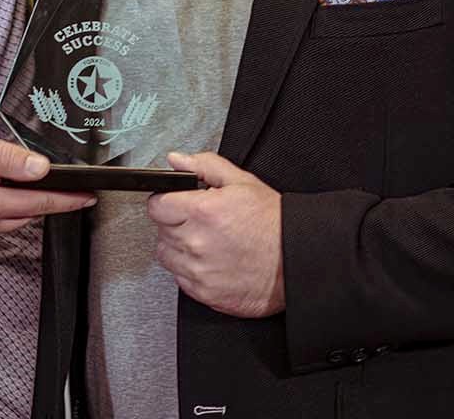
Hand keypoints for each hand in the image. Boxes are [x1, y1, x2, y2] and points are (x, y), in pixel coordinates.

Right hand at [0, 127, 95, 244]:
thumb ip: (6, 158)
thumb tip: (42, 168)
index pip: (40, 203)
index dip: (68, 200)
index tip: (89, 197)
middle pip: (25, 215)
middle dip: (45, 201)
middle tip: (60, 183)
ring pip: (6, 222)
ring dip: (19, 205)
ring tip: (20, 180)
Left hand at [146, 151, 284, 317]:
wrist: (296, 260)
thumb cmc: (273, 224)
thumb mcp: (242, 182)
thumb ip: (204, 166)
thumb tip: (177, 160)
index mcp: (202, 211)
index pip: (157, 205)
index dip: (166, 201)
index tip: (175, 204)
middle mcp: (196, 242)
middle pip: (161, 229)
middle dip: (176, 222)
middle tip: (199, 222)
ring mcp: (199, 270)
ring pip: (167, 255)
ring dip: (179, 247)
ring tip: (205, 242)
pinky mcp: (204, 293)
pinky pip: (180, 278)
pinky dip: (190, 270)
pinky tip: (210, 261)